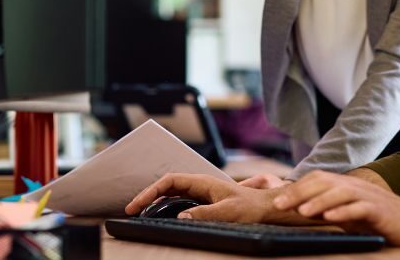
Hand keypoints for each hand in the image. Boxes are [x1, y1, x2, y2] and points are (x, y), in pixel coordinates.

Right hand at [126, 173, 296, 223]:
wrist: (267, 208)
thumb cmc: (251, 208)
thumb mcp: (228, 212)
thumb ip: (205, 214)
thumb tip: (181, 217)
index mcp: (203, 182)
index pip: (170, 181)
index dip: (151, 191)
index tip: (137, 205)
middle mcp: (200, 185)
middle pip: (167, 186)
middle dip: (148, 195)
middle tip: (132, 210)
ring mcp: (202, 192)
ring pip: (172, 193)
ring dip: (156, 201)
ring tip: (141, 212)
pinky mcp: (205, 201)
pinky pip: (180, 200)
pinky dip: (166, 206)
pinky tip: (161, 215)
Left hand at [272, 171, 399, 249]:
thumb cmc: (381, 221)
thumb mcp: (352, 214)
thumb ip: (331, 209)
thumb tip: (302, 211)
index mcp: (347, 185)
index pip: (317, 179)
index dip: (295, 188)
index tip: (276, 201)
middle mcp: (356, 186)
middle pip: (324, 181)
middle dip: (299, 192)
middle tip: (279, 205)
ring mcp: (369, 196)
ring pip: (340, 192)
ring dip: (318, 201)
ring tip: (301, 212)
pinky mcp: (381, 210)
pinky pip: (360, 208)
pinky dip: (344, 212)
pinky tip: (331, 217)